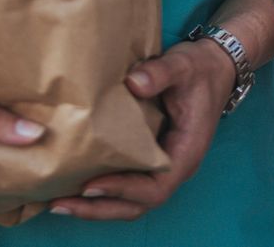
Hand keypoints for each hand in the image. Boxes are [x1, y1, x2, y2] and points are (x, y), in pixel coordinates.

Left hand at [46, 38, 235, 220]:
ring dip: (97, 206)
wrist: (214, 67)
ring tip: (59, 202)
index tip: (90, 184)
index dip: (123, 190)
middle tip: (60, 204)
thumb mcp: (182, 65)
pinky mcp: (150, 159)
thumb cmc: (199, 69)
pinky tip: (73, 184)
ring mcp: (162, 166)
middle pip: (137, 205)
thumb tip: (133, 83)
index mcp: (185, 153)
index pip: (155, 187)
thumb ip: (160, 73)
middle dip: (100, 208)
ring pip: (130, 201)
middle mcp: (174, 168)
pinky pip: (126, 184)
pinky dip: (102, 191)